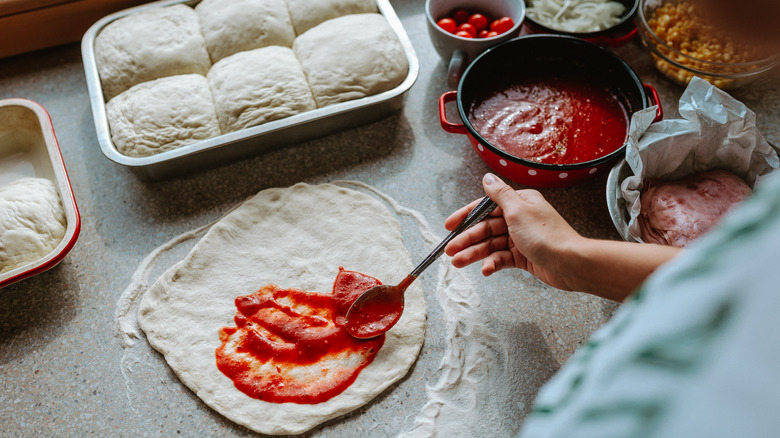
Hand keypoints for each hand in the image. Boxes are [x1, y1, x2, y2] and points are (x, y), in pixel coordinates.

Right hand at [444, 173, 679, 300]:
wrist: (571, 263)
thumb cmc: (546, 235)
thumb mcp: (518, 210)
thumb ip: (500, 194)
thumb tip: (487, 177)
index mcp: (519, 203)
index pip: (485, 207)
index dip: (465, 216)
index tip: (449, 225)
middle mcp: (519, 218)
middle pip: (486, 228)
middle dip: (467, 239)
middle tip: (449, 251)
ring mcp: (521, 238)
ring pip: (491, 245)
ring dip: (474, 254)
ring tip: (458, 263)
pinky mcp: (524, 256)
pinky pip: (502, 258)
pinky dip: (493, 264)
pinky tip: (486, 271)